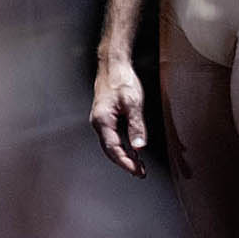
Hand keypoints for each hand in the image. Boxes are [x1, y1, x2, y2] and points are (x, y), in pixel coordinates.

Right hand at [90, 62, 146, 177]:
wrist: (113, 64)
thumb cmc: (121, 79)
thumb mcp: (133, 102)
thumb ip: (136, 125)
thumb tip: (139, 147)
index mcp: (102, 121)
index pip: (113, 149)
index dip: (125, 162)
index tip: (137, 171)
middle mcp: (98, 122)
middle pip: (110, 150)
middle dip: (125, 163)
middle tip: (140, 173)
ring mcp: (101, 120)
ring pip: (111, 144)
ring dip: (125, 155)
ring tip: (139, 165)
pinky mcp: (106, 116)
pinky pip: (113, 136)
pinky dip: (123, 145)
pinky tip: (132, 149)